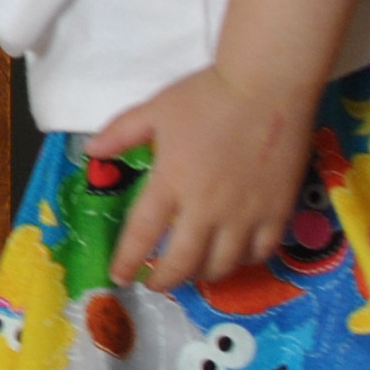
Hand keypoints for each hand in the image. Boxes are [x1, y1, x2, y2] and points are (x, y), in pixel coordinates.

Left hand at [91, 66, 314, 291]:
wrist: (267, 86)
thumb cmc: (207, 95)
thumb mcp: (154, 110)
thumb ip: (120, 134)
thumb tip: (91, 152)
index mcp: (172, 181)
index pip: (142, 234)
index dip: (127, 260)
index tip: (119, 276)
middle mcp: (207, 206)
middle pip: (182, 262)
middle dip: (164, 280)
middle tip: (155, 283)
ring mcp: (246, 213)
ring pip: (222, 265)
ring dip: (202, 275)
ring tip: (192, 271)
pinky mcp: (278, 211)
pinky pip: (261, 252)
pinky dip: (244, 261)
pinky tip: (234, 256)